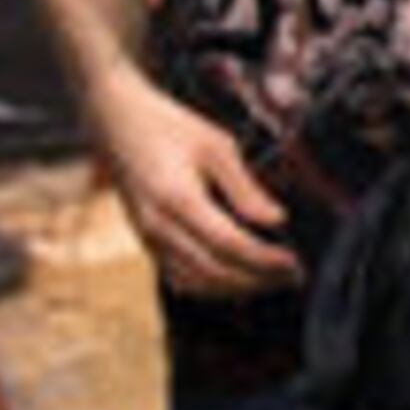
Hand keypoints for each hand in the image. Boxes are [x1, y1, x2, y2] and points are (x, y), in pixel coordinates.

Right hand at [92, 75, 298, 296]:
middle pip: (213, 270)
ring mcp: (147, 236)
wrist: (115, 121)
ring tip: (272, 281)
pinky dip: (209, 285)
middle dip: (257, 279)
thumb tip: (277, 219)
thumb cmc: (169, 125)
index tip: (294, 263)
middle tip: (294, 276)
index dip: (264, 259)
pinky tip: (236, 279)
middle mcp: (158, 226)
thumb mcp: (216, 145)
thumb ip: (245, 187)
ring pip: (194, 281)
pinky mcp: (144, 239)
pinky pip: (177, 276)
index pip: (228, 243)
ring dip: (235, 288)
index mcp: (178, 199)